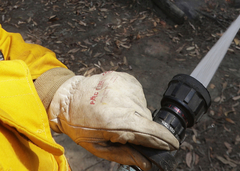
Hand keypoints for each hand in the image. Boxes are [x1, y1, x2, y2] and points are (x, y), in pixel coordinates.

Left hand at [48, 71, 178, 169]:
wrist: (65, 98)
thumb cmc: (79, 126)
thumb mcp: (98, 148)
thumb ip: (125, 156)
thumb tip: (147, 164)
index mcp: (114, 121)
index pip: (148, 130)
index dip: (163, 139)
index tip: (173, 145)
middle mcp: (121, 100)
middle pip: (146, 120)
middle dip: (142, 129)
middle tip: (124, 132)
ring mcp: (123, 86)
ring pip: (143, 107)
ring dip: (135, 114)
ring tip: (116, 115)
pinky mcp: (124, 77)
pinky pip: (138, 94)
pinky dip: (132, 101)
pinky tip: (117, 104)